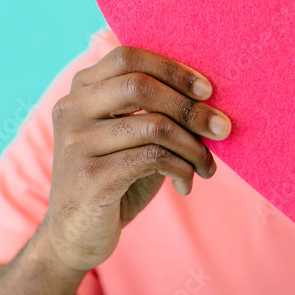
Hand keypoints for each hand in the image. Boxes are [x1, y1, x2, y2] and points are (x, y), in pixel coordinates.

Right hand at [40, 46, 231, 271]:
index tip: (207, 89)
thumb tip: (211, 99)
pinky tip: (185, 183)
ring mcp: (76, 142)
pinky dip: (181, 168)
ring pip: (154, 126)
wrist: (76, 236)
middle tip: (223, 129)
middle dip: (190, 108)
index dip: (172, 69)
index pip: (128, 57)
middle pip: (140, 86)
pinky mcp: (89, 176)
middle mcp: (71, 109)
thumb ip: (157, 111)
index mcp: (82, 90)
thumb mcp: (133, 137)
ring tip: (206, 166)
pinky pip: (152, 159)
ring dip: (193, 146)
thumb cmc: (116, 179)